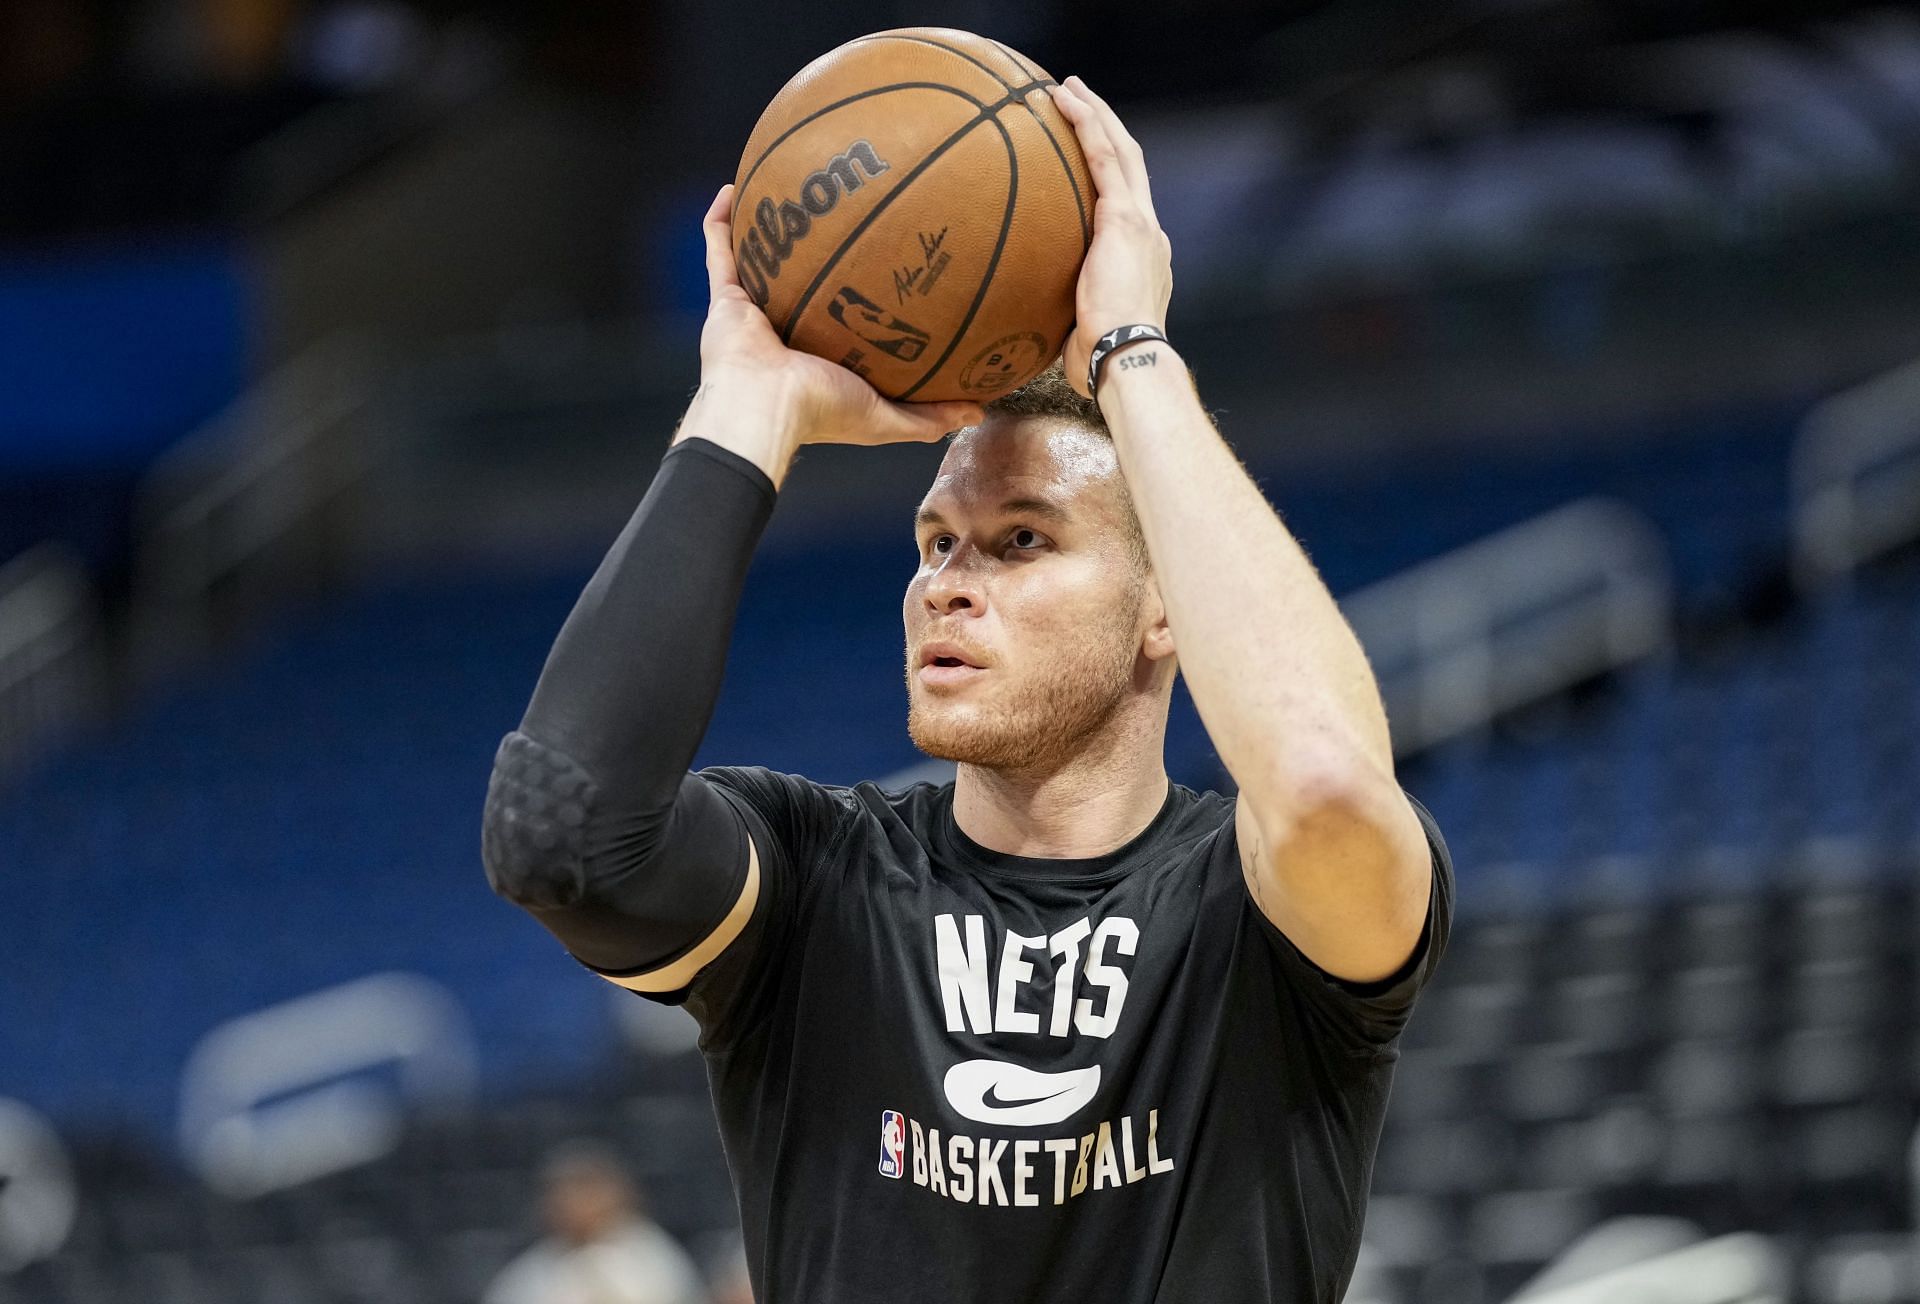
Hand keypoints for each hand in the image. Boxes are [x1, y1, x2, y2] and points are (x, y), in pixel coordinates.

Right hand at [687, 184, 983, 466]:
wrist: (765, 408)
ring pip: (759, 260)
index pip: (843, 319)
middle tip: (845, 211)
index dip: (862, 293)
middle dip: (819, 250)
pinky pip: (719, 250)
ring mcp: (754, 311)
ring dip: (769, 228)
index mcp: (820, 355)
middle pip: (803, 282)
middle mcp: (787, 329)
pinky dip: (722, 221)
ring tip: (789, 189)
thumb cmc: (823, 412)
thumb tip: (979, 410)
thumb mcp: (888, 416)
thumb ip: (929, 415)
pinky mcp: (724, 300)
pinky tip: (734, 187)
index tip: (890, 262)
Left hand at [1047, 76, 1173, 397]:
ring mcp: (1141, 222)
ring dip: (1094, 115)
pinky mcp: (1125, 218)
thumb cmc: (1100, 365)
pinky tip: (1063, 101)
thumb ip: (1059, 316)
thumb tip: (1019, 327)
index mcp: (1141, 258)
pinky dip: (1086, 124)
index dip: (1110, 173)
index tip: (1086, 155)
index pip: (1126, 203)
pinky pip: (1103, 158)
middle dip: (1105, 129)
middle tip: (1076, 102)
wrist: (1127, 361)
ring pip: (1119, 151)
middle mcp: (1149, 233)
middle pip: (1128, 165)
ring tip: (1066, 89)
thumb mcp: (1077, 333)